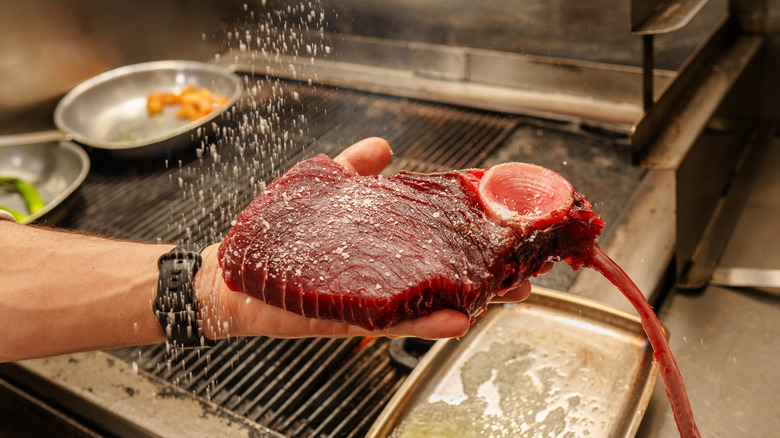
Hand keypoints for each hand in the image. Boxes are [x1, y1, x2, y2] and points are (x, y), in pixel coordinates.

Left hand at [194, 137, 544, 340]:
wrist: (231, 274)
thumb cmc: (274, 236)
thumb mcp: (320, 191)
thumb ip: (353, 169)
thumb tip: (384, 146)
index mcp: (381, 246)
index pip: (436, 241)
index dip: (472, 238)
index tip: (507, 231)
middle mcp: (382, 276)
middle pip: (443, 277)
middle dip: (486, 277)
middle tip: (523, 277)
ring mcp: (369, 299)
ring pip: (428, 304)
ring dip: (470, 302)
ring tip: (506, 297)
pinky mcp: (349, 318)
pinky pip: (392, 324)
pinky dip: (425, 324)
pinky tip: (458, 320)